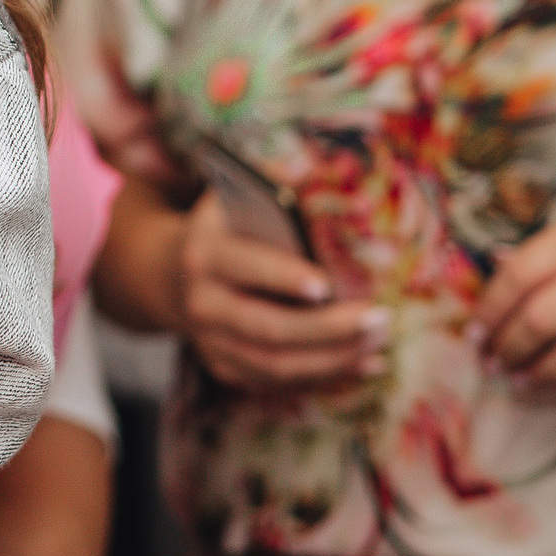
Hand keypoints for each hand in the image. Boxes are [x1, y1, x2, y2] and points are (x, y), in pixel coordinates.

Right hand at [177, 191, 385, 391]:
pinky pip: (278, 382)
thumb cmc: (227, 229)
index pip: (244, 267)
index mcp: (205, 254)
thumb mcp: (235, 199)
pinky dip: (325, 376)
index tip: (327, 284)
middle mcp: (201, 303)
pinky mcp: (225, 368)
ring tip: (380, 342)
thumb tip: (319, 173)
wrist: (174, 273)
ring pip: (276, 364)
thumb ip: (270, 186)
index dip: (282, 278)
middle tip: (380, 319)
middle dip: (328, 329)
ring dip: (334, 358)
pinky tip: (365, 363)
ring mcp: (210, 342)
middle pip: (267, 328)